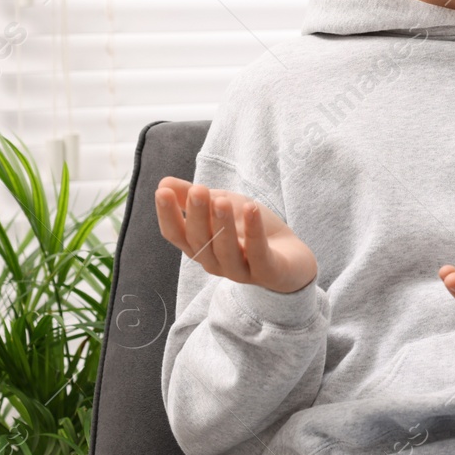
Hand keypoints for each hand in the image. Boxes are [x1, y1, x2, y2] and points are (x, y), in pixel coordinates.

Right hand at [154, 176, 317, 294]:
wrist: (292, 256)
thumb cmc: (250, 230)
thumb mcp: (222, 206)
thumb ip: (192, 197)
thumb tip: (164, 182)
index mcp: (200, 247)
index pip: (176, 235)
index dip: (167, 215)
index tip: (162, 191)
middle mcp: (215, 263)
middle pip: (200, 241)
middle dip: (197, 215)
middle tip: (198, 190)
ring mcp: (240, 271)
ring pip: (225, 250)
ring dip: (222, 224)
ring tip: (221, 200)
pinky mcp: (267, 272)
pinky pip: (257, 254)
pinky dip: (254, 232)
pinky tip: (251, 208)